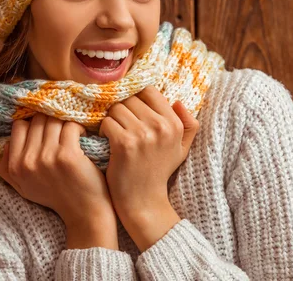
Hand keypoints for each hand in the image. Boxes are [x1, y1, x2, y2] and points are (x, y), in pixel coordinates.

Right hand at [0, 113, 116, 236]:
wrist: (84, 212)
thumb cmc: (56, 197)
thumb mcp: (23, 187)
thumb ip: (8, 167)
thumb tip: (7, 142)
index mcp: (15, 167)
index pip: (19, 126)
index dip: (34, 125)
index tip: (47, 131)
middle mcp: (28, 162)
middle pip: (37, 120)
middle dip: (51, 121)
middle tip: (62, 131)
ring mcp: (47, 157)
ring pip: (53, 121)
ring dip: (65, 123)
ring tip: (72, 133)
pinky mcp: (67, 155)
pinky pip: (70, 126)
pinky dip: (79, 128)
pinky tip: (83, 136)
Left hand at [99, 85, 199, 222]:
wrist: (143, 201)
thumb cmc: (159, 171)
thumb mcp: (181, 148)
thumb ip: (188, 124)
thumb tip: (178, 102)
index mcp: (174, 124)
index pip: (149, 91)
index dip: (137, 99)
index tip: (132, 112)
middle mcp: (161, 126)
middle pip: (130, 98)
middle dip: (122, 110)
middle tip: (121, 125)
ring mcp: (142, 135)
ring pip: (116, 109)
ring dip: (112, 119)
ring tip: (115, 133)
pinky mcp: (124, 144)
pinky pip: (107, 122)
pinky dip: (103, 130)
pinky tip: (108, 142)